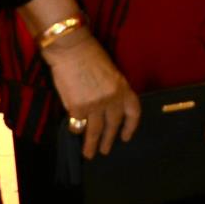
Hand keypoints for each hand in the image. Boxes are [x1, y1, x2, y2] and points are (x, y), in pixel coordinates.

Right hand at [43, 30, 140, 158]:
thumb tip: (107, 110)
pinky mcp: (78, 109)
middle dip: (109, 140)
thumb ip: (112, 91)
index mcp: (123, 88)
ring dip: (91, 145)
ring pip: (95, 131)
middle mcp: (112, 99)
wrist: (72, 49)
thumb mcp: (111, 73)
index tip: (126, 137)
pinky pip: (77, 124)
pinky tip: (74, 132)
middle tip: (105, 151)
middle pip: (113, 125)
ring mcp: (95, 106)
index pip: (133, 112)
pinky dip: (75, 129)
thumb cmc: (90, 55)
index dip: (131, 127)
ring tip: (89, 154)